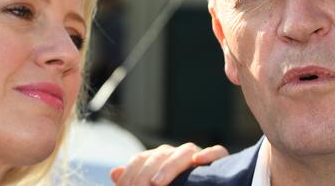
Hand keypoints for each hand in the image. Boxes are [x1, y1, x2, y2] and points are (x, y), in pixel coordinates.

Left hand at [109, 142, 227, 185]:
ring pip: (184, 152)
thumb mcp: (154, 185)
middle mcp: (177, 154)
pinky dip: (209, 153)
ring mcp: (198, 156)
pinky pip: (218, 151)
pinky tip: (199, 160)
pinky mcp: (220, 162)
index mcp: (160, 159)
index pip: (140, 159)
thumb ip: (135, 180)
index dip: (130, 174)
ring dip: (169, 166)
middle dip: (145, 173)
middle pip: (160, 155)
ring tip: (157, 183)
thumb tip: (115, 172)